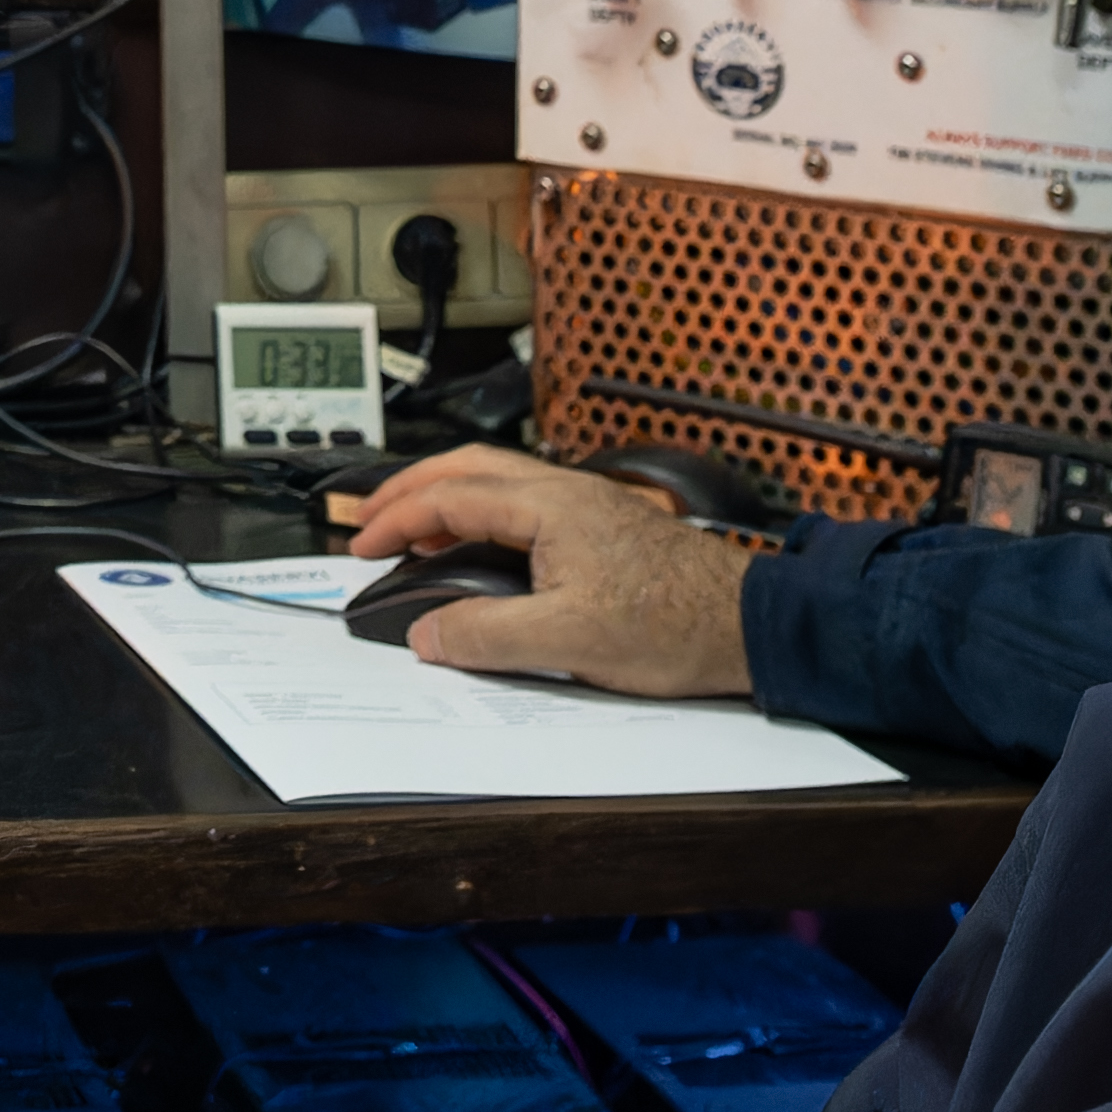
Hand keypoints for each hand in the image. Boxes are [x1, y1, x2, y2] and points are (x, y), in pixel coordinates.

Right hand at [318, 446, 757, 698]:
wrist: (749, 625)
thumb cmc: (677, 625)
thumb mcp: (569, 644)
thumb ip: (488, 636)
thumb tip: (429, 634)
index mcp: (552, 506)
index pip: (451, 495)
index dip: (397, 517)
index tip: (361, 543)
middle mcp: (567, 494)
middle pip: (468, 467)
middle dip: (410, 489)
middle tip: (369, 518)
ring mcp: (587, 508)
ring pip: (497, 482)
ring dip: (445, 499)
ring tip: (412, 533)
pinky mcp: (602, 529)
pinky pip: (523, 506)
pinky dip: (481, 516)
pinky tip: (479, 550)